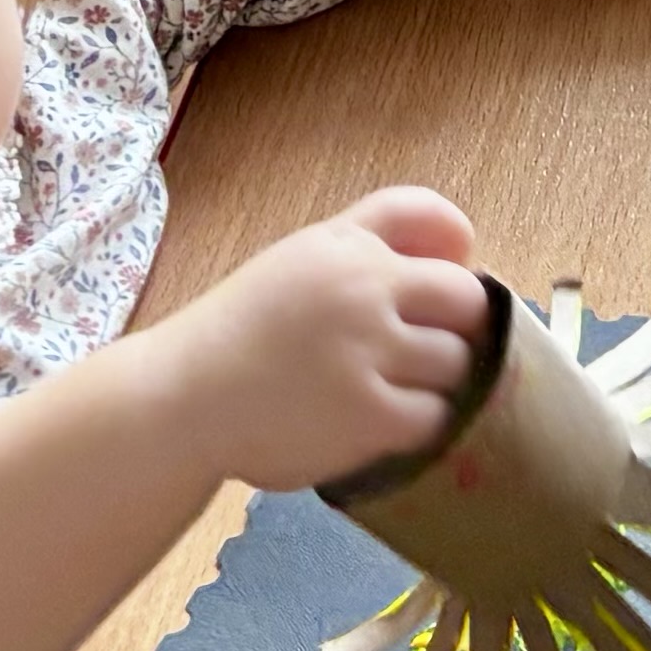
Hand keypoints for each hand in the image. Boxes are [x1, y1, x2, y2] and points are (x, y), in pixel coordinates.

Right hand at [139, 188, 492, 487]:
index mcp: (347, 247)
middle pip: (467, 302)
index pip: (445, 227)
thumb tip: (468, 244)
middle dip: (451, 328)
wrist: (182, 402)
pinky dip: (414, 423)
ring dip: (432, 380)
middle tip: (407, 353)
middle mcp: (362, 289)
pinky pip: (434, 416)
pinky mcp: (370, 415)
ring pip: (457, 364)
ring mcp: (368, 353)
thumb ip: (379, 235)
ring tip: (381, 388)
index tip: (429, 301)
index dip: (449, 268)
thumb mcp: (306, 257)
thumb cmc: (249, 330)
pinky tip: (373, 421)